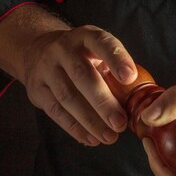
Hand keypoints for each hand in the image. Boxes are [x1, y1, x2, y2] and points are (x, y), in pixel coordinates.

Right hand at [0, 5, 136, 145]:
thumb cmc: (80, 57)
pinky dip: (74, 128)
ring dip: (90, 121)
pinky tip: (90, 138)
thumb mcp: (95, 53)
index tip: (130, 77)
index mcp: (85, 37)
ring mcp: (46, 69)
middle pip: (82, 75)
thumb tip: (138, 105)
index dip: (116, 58)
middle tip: (120, 123)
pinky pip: (56, 111)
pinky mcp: (37, 89)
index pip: (102, 43)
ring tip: (109, 137)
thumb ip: (113, 72)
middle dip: (103, 102)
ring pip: (68, 97)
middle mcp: (63, 49)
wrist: (37, 51)